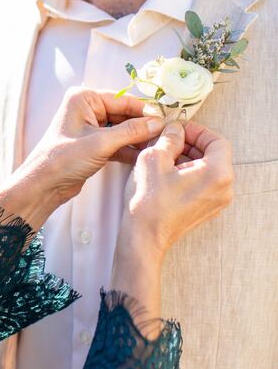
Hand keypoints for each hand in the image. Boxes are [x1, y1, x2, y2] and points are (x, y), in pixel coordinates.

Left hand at [0, 87, 164, 233]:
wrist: (44, 185)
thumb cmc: (64, 159)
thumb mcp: (100, 143)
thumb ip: (130, 132)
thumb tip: (157, 122)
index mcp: (84, 98)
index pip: (122, 100)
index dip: (145, 111)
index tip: (166, 120)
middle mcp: (87, 108)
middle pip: (124, 114)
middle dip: (143, 126)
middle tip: (166, 135)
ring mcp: (90, 127)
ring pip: (122, 129)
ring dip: (139, 138)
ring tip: (160, 146)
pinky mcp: (94, 144)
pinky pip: (117, 142)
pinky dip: (130, 149)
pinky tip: (146, 154)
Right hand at [111, 120, 233, 331]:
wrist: (144, 238)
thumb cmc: (150, 202)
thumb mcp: (154, 157)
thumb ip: (169, 138)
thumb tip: (175, 130)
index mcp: (217, 173)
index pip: (217, 141)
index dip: (197, 131)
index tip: (178, 129)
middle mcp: (224, 188)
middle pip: (213, 155)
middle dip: (190, 144)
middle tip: (168, 140)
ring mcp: (216, 202)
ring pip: (206, 169)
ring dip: (187, 158)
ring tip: (163, 155)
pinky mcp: (205, 209)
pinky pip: (202, 183)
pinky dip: (187, 173)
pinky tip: (165, 173)